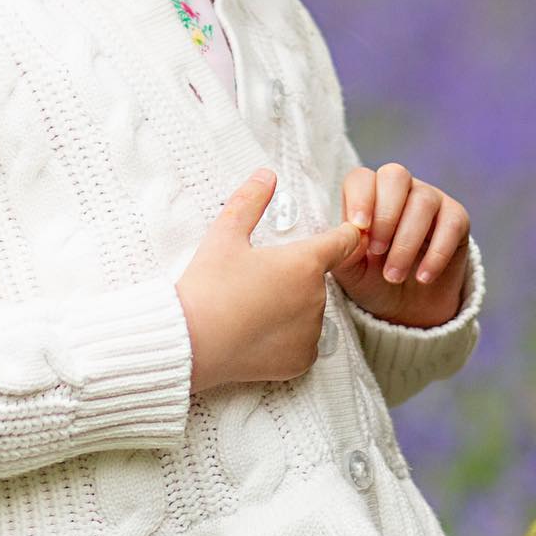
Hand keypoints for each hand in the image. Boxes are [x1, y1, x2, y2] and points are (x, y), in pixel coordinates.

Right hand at [176, 169, 362, 392]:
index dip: (344, 235)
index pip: (343, 242)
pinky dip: (287, 336)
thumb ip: (251, 201)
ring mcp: (309, 332)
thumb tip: (267, 175)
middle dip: (296, 274)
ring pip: (309, 310)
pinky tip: (258, 331)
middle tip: (258, 277)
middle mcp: (315, 298)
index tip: (344, 234)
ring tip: (253, 306)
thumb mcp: (225, 233)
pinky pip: (303, 341)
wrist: (191, 340)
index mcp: (304, 263)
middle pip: (316, 278)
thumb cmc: (209, 284)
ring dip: (292, 305)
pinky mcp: (301, 361)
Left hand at [330, 162, 469, 328]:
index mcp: (368, 193)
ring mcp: (430, 199)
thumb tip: (352, 233)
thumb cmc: (372, 279)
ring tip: (394, 276)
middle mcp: (400, 189)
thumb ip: (344, 249)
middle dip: (386, 215)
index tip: (359, 227)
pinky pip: (452, 224)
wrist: (407, 308)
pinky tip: (423, 278)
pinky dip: (437, 254)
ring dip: (406, 242)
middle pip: (395, 176)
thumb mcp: (351, 270)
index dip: (360, 198)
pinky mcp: (456, 219)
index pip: (362, 178)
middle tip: (377, 252)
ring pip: (423, 201)